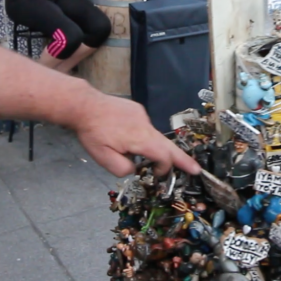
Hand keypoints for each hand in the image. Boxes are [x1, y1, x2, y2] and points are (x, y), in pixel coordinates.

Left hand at [65, 92, 200, 176]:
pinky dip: (140, 134)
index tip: (159, 175)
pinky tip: (123, 135)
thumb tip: (134, 168)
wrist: (85, 105)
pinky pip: (144, 126)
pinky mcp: (137, 109)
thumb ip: (123, 168)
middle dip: (183, 159)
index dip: (165, 168)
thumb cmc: (92, 133)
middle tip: (196, 169)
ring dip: (151, 147)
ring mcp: (142, 115)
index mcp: (140, 139)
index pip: (163, 156)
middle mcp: (146, 126)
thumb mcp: (103, 158)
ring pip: (153, 136)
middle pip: (169, 145)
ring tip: (129, 149)